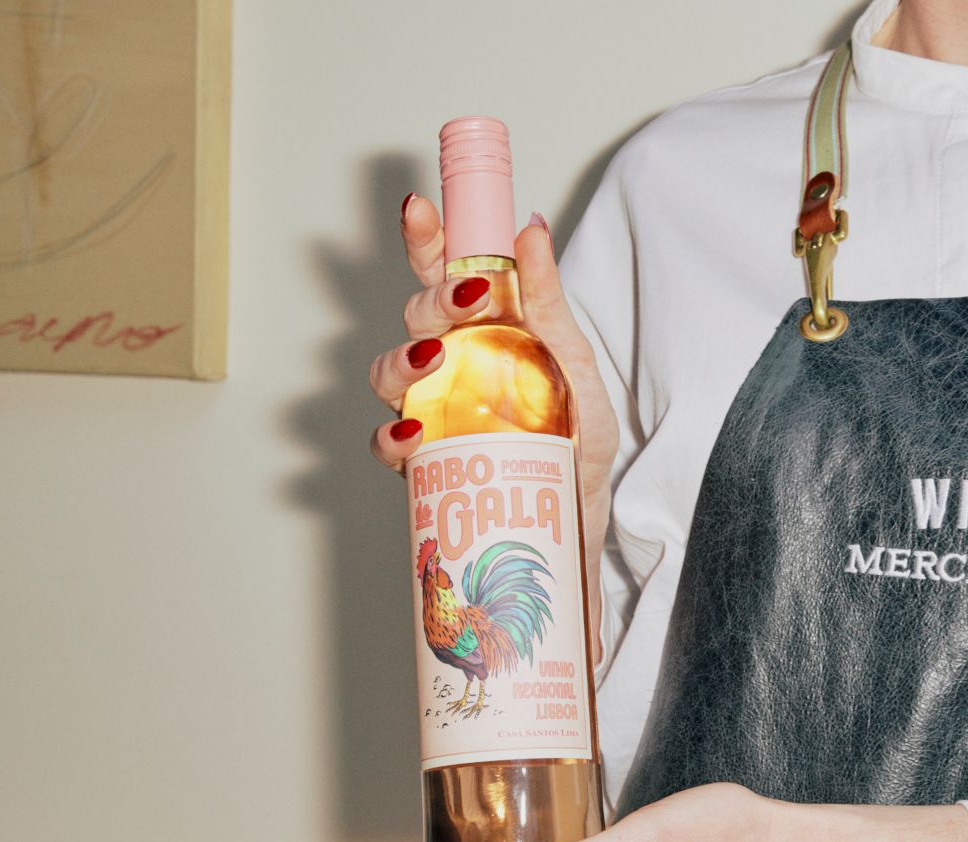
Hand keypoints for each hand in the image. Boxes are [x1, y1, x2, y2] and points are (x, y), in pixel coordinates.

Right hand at [366, 197, 619, 530]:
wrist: (578, 508)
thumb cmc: (575, 433)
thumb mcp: (573, 359)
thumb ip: (547, 299)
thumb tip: (532, 230)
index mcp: (481, 328)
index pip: (443, 273)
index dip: (426, 238)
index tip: (420, 208)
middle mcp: (448, 363)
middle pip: (415, 316)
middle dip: (432, 298)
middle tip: (465, 295)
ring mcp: (430, 409)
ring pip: (389, 373)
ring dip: (403, 359)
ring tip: (431, 357)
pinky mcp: (425, 462)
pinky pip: (389, 444)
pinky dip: (392, 434)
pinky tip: (412, 428)